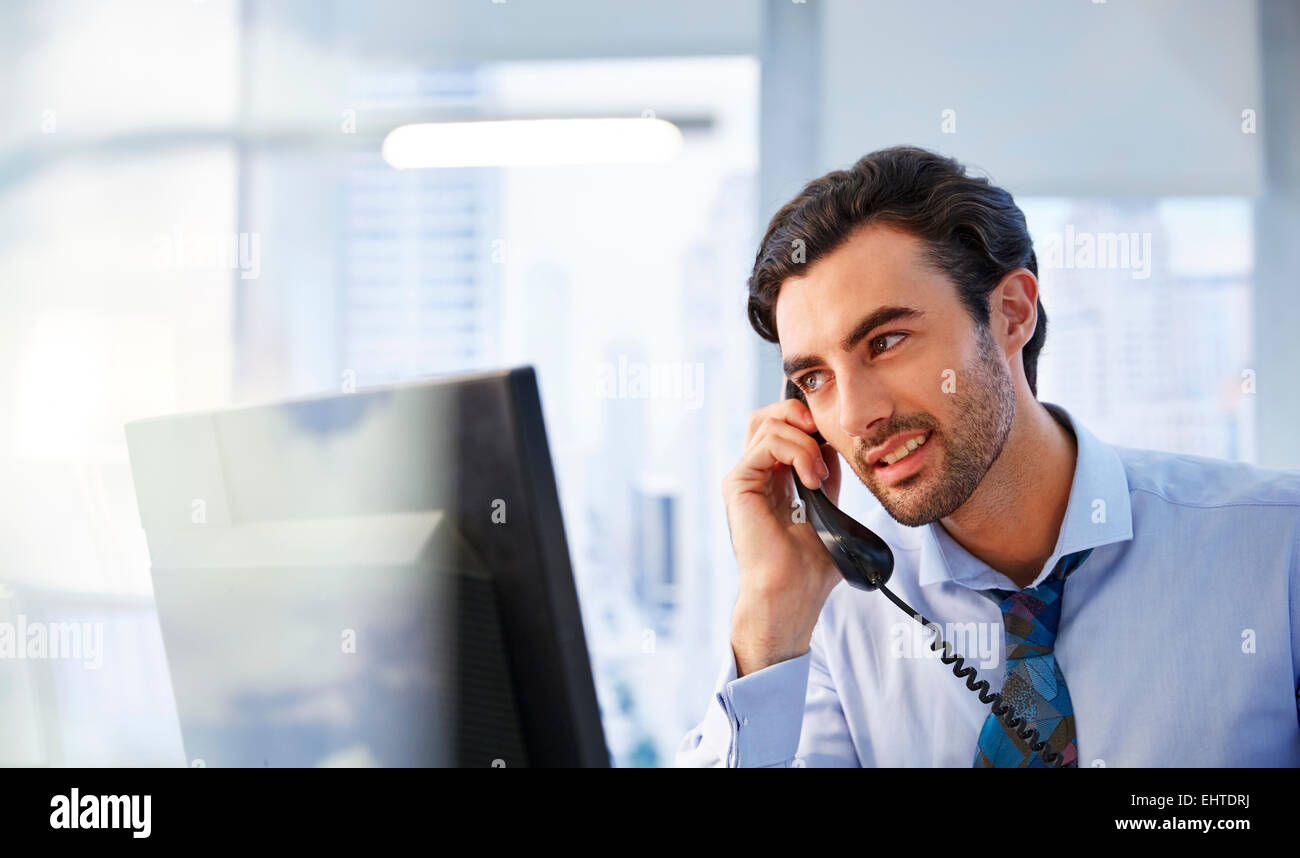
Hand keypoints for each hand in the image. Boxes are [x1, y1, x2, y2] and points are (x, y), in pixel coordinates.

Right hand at [721, 397, 842, 675]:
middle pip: (767, 415)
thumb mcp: (828, 507)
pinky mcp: (738, 483)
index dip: (807, 420)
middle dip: (800, 413)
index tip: (835, 437)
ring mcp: (744, 477)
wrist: (792, 592)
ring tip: (819, 476)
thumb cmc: (810, 565)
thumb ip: (825, 474)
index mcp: (772, 479)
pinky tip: (810, 479)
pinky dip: (796, 451)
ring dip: (805, 441)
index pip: (781, 426)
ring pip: (768, 422)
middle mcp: (754, 474)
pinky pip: (766, 442)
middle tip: (824, 435)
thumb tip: (831, 444)